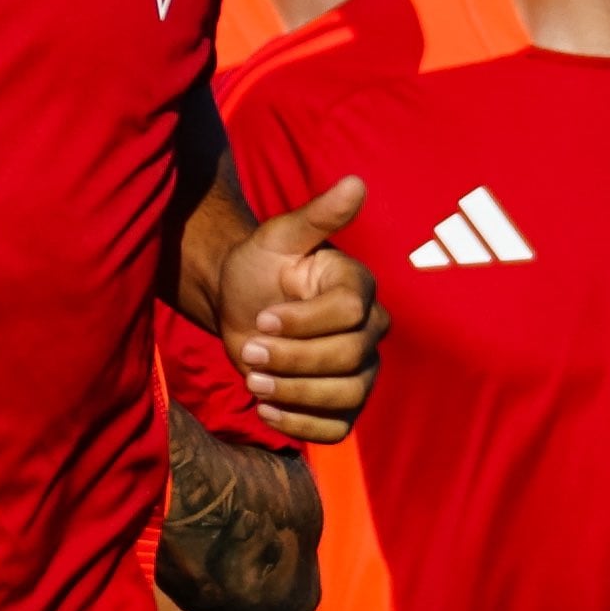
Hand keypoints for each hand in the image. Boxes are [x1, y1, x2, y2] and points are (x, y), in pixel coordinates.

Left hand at [215, 176, 384, 440]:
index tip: (262, 317)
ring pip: (347, 396)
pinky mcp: (343, 403)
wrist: (239, 303)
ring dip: (295, 394)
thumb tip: (355, 182)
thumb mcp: (278, 236)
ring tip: (252, 380)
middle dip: (292, 359)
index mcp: (359, 286)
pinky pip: (337, 428)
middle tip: (248, 349)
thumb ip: (316, 216)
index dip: (304, 321)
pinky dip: (302, 426)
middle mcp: (370, 328)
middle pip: (348, 359)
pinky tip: (266, 408)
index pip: (349, 314)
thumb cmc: (259, 265)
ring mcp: (361, 369)